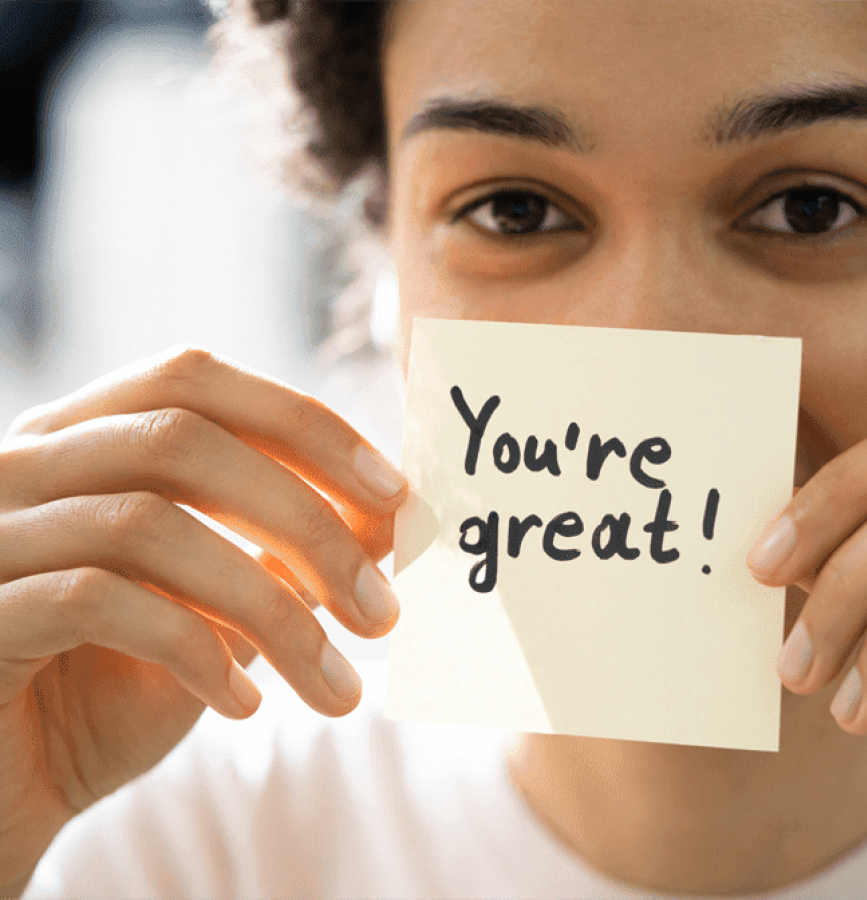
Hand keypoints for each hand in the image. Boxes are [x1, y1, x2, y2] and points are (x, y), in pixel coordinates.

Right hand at [0, 347, 406, 886]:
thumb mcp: (218, 614)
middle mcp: (20, 466)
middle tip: (383, 610)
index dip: (304, 426)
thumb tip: (392, 518)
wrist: (9, 791)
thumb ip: (286, 556)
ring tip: (337, 683)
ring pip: (149, 525)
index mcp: (81, 440)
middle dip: (307, 521)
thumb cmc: (112, 690)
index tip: (393, 496)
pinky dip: (194, 650)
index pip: (195, 382)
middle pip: (182, 438)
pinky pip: (96, 602)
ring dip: (273, 608)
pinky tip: (244, 706)